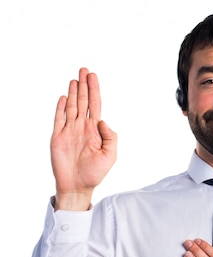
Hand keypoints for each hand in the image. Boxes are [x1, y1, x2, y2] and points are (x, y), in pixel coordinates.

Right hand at [51, 68, 116, 209]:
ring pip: (71, 107)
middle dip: (84, 86)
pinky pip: (58, 119)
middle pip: (83, 102)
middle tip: (84, 69)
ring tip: (75, 79)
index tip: (93, 76)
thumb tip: (102, 120)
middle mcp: (82, 128)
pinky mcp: (58, 137)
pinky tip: (63, 97)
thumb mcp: (110, 156)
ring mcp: (69, 131)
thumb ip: (110, 137)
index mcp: (95, 131)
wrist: (77, 186)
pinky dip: (60, 107)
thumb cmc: (95, 173)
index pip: (95, 105)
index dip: (94, 90)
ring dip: (73, 92)